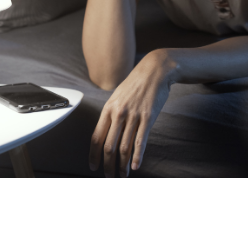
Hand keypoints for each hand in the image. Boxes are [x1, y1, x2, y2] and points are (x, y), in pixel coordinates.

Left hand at [89, 50, 174, 176]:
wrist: (154, 71)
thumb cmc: (136, 85)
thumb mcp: (117, 97)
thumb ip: (111, 114)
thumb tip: (106, 133)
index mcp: (108, 109)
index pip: (96, 137)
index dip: (93, 155)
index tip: (93, 166)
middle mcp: (119, 114)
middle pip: (108, 146)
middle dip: (107, 165)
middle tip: (109, 176)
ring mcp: (133, 116)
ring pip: (124, 147)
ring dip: (122, 165)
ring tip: (123, 175)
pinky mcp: (148, 118)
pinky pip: (140, 141)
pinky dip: (137, 156)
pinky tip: (136, 166)